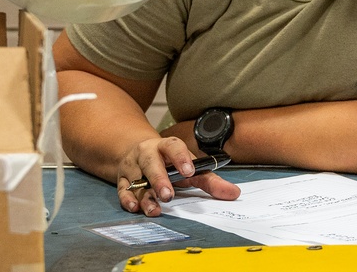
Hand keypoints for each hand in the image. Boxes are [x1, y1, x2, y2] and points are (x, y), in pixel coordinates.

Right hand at [116, 136, 239, 215]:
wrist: (139, 152)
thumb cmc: (169, 162)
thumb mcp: (189, 166)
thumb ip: (210, 180)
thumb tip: (234, 193)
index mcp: (167, 146)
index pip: (174, 147)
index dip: (181, 158)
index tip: (189, 171)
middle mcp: (148, 153)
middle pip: (152, 163)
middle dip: (159, 179)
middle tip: (168, 195)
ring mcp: (133, 166)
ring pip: (137, 180)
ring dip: (145, 196)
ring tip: (155, 209)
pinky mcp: (122, 179)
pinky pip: (122, 189)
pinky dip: (127, 199)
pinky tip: (135, 207)